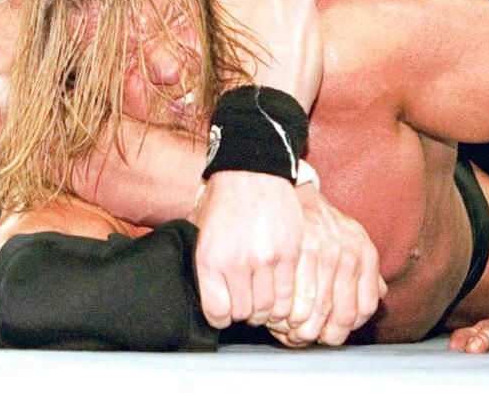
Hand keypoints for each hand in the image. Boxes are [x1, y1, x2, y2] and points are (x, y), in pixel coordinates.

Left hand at [190, 171, 302, 329]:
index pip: (217, 312)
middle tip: (246, 304)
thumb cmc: (222, 200)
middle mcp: (237, 262)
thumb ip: (201, 262)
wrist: (251, 170)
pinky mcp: (290, 254)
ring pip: (270, 308)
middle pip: (245, 314)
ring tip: (264, 300)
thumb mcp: (198, 230)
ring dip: (266, 310)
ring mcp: (266, 259)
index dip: (220, 317)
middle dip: (245, 314)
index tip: (224, 313)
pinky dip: (285, 299)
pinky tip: (279, 292)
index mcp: (210, 258)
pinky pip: (290, 293)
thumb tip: (204, 294)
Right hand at [267, 183, 384, 346]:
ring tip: (292, 331)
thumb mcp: (353, 239)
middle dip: (323, 335)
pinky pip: (297, 297)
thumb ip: (367, 270)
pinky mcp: (301, 251)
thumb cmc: (323, 222)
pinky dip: (287, 314)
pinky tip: (279, 315)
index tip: (330, 332)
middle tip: (309, 338)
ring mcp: (326, 253)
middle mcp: (350, 255)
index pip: (363, 309)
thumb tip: (380, 295)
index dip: (346, 328)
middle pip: (341, 315)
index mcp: (365, 255)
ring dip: (302, 329)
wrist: (296, 194)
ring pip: (318, 311)